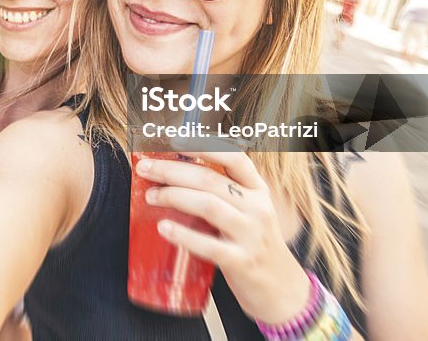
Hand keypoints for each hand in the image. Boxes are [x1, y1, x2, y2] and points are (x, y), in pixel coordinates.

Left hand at [136, 151, 309, 323]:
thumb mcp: (249, 212)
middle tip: (145, 169)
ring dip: (173, 197)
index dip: (203, 144)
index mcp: (258, 190)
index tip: (174, 139)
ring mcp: (251, 235)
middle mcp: (257, 208)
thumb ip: (223, 193)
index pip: (234, 157)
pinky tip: (163, 228)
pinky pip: (209, 245)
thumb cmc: (254, 244)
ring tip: (150, 196)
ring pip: (208, 205)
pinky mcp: (242, 262)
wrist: (282, 289)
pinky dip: (183, 234)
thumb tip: (173, 174)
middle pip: (210, 179)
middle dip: (172, 170)